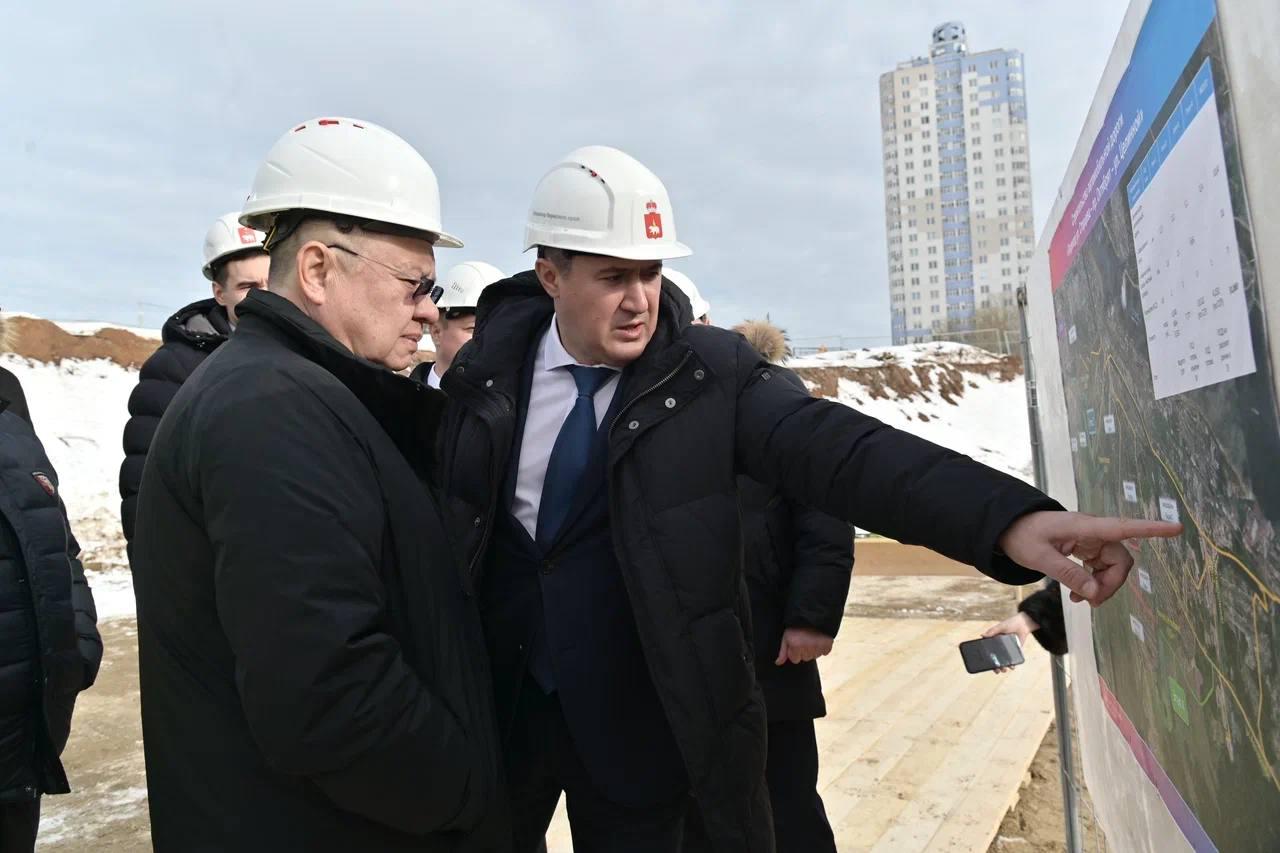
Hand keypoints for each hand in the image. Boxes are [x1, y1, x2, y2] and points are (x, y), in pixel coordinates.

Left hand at [776, 627, 833, 664]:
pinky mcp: (828, 644)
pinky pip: (824, 653)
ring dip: (813, 650)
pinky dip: (822, 648)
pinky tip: (819, 639)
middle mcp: (807, 648)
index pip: (794, 660)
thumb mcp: (787, 636)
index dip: (794, 651)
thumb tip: (778, 663)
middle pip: (805, 658)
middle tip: (804, 638)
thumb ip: (783, 651)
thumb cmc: (797, 625)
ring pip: (814, 656)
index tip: (796, 642)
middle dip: (804, 651)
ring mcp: (818, 646)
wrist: (813, 612)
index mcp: (796, 645)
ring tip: (812, 638)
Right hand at [982, 613, 1037, 672]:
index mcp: (994, 641)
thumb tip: (982, 635)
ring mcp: (1007, 650)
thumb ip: (992, 631)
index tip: (986, 664)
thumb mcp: (1000, 627)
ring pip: (1004, 660)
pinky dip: (1012, 664)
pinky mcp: (1015, 651)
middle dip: (996, 666)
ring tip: (1004, 670)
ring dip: (1004, 666)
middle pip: (996, 658)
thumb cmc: (1011, 623)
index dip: (987, 658)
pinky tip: (1012, 667)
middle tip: (997, 670)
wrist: (1023, 624)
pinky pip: (1013, 659)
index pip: (989, 651)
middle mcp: (1000, 646)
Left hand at [997, 511, 1181, 606]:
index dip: (1151, 529)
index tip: (1177, 529)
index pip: (1123, 527)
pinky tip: (1078, 595)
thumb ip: (1067, 573)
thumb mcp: (1039, 557)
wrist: (1009, 528)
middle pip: (1121, 560)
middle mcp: (1094, 532)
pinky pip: (1101, 569)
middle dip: (1111, 584)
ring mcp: (1092, 541)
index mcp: (1085, 527)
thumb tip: (1093, 592)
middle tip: (1090, 602)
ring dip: (1102, 587)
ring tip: (1080, 600)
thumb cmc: (1022, 536)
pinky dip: (1094, 584)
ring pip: (1113, 567)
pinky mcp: (1087, 549)